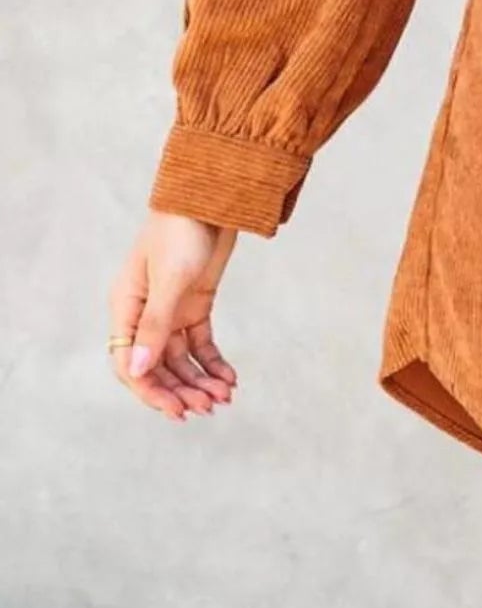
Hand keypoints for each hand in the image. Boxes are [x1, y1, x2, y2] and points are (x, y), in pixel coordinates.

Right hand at [108, 211, 238, 418]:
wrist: (212, 197)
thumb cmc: (181, 230)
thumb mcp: (170, 279)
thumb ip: (155, 325)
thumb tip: (139, 372)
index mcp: (125, 307)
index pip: (129, 363)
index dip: (151, 391)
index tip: (177, 410)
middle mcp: (144, 313)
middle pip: (156, 366)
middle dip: (180, 390)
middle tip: (206, 408)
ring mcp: (171, 310)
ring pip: (180, 359)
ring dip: (199, 380)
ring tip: (224, 396)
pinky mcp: (196, 304)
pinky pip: (200, 343)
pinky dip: (213, 362)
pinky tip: (229, 378)